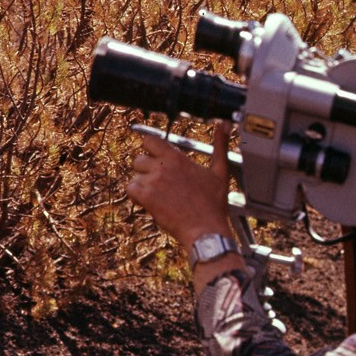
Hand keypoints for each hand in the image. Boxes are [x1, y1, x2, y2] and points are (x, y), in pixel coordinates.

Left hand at [124, 122, 235, 249]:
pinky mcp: (147, 197)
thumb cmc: (213, 204)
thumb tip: (224, 125)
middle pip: (139, 159)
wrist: (206, 231)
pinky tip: (151, 203)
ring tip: (159, 196)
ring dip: (143, 186)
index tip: (156, 159)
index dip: (150, 150)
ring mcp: (153, 181)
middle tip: (160, 183)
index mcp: (177, 158)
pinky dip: (137, 197)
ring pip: (135, 176)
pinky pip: (131, 189)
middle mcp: (162, 166)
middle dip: (146, 170)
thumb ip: (220, 145)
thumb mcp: (220, 172)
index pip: (149, 141)